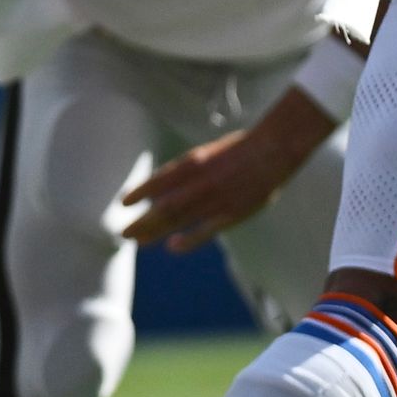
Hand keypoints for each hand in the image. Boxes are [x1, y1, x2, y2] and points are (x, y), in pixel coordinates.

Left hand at [122, 91, 336, 252]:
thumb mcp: (207, 152)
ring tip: (138, 241)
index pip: (159, 180)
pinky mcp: (232, 213)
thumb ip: (186, 171)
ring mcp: (216, 198)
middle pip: (164, 206)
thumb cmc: (239, 150)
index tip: (123, 204)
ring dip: (156, 231)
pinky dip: (188, 240)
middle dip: (142, 221)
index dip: (140, 193)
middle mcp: (201, 181)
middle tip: (124, 233)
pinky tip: (172, 247)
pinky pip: (206, 231)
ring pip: (179, 219)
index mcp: (194, 162)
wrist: (273, 150)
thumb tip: (162, 187)